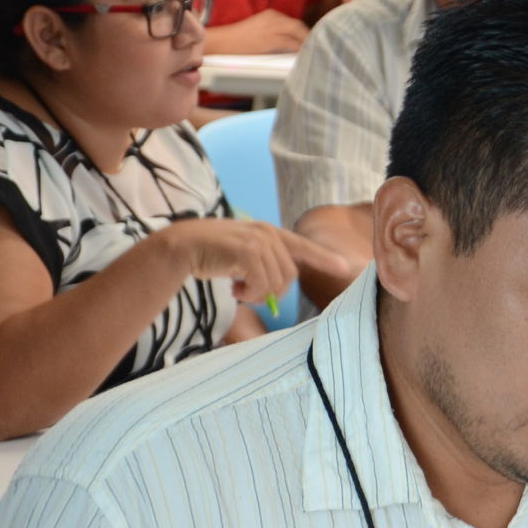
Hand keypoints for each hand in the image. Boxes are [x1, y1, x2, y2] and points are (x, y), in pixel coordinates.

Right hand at [157, 219, 350, 304]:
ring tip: (238, 288)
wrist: (183, 246)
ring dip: (258, 294)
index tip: (344, 267)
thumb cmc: (210, 254)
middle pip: (289, 275)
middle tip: (247, 293)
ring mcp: (260, 241)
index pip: (302, 246)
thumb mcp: (242, 256)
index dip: (323, 258)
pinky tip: (233, 287)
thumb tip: (277, 292)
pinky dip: (249, 294)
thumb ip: (263, 266)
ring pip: (277, 283)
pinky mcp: (249, 252)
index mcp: (268, 233)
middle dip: (272, 292)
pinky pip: (262, 285)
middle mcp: (268, 234)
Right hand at [212, 7, 310, 53]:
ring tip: (314, 52)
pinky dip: (300, 48)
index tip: (311, 41)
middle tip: (316, 47)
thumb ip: (275, 33)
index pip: (295, 23)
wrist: (223, 42)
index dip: (305, 33)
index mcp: (271, 15)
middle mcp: (273, 18)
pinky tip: (304, 55)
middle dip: (309, 37)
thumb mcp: (260, 30)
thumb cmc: (240, 40)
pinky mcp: (270, 39)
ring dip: (307, 42)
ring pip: (298, 33)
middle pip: (299, 26)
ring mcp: (272, 28)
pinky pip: (291, 43)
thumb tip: (291, 43)